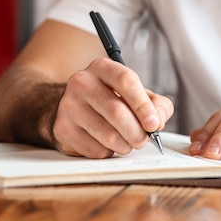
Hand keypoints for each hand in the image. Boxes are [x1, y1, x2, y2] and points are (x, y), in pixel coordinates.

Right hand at [51, 57, 173, 157]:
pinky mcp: (62, 129)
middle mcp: (82, 82)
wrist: (77, 109)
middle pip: (116, 111)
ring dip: (125, 145)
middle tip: (143, 139)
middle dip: (137, 132)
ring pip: (107, 134)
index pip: (126, 81)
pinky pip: (95, 149)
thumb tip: (158, 121)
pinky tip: (107, 143)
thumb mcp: (137, 95)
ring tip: (127, 142)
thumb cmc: (112, 100)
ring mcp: (69, 105)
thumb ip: (157, 104)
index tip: (154, 124)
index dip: (143, 105)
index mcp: (102, 67)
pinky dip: (108, 152)